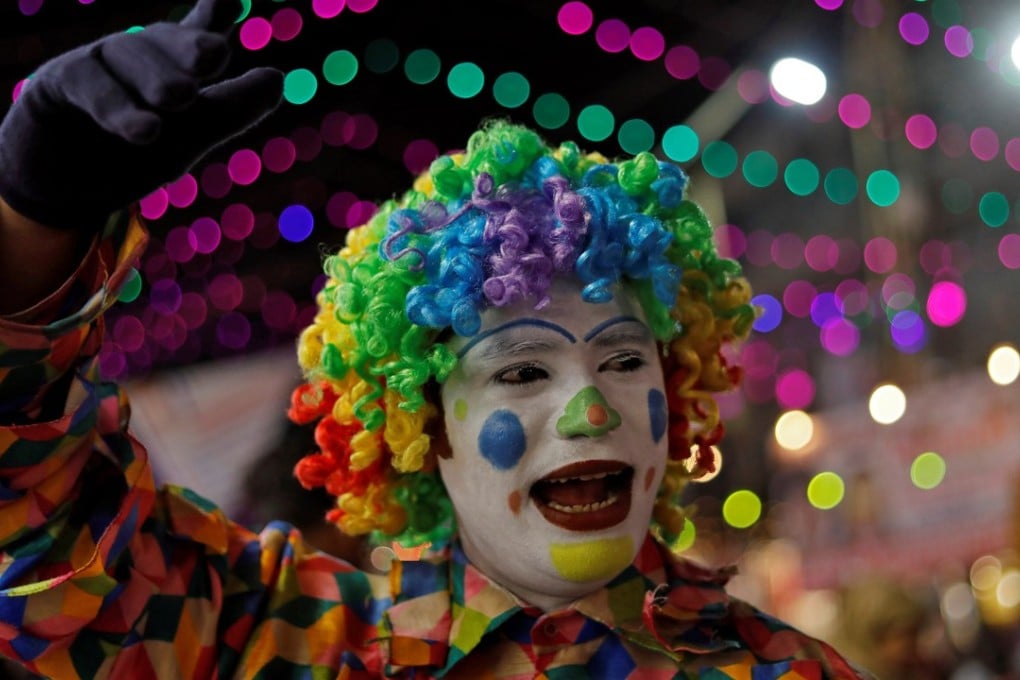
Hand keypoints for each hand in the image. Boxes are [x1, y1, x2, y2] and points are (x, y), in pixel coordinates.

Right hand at [0, 0, 283, 230]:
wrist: (66, 193)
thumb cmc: (131, 159)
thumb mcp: (191, 137)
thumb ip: (231, 109)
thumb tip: (278, 78)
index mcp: (173, 65)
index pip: (198, 31)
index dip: (215, 12)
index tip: (232, 2)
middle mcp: (135, 55)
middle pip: (166, 41)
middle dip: (190, 46)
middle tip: (216, 55)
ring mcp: (95, 62)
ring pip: (129, 56)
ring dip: (157, 77)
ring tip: (183, 98)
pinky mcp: (56, 82)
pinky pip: (89, 84)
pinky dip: (119, 107)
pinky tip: (147, 129)